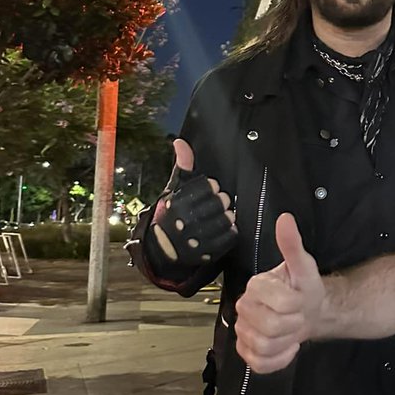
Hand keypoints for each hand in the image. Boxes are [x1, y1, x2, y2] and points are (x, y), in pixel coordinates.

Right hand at [151, 139, 236, 265]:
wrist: (164, 249)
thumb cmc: (171, 214)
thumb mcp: (174, 190)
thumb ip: (182, 166)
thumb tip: (180, 142)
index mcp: (178, 203)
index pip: (209, 186)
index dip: (212, 187)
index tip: (209, 191)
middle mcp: (185, 221)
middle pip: (220, 201)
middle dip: (220, 201)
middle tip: (215, 204)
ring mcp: (196, 239)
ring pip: (227, 218)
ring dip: (226, 216)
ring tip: (219, 216)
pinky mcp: (207, 252)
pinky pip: (230, 236)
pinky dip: (230, 231)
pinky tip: (222, 229)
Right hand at [235, 214, 324, 373]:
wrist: (308, 311)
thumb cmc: (304, 287)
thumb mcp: (304, 266)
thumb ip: (293, 245)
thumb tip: (286, 218)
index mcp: (255, 285)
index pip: (278, 302)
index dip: (296, 304)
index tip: (299, 298)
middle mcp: (243, 307)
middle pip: (269, 328)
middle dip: (293, 324)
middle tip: (298, 316)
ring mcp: (242, 330)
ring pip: (263, 346)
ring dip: (286, 341)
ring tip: (292, 330)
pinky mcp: (246, 351)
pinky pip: (259, 364)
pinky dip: (279, 360)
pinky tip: (288, 347)